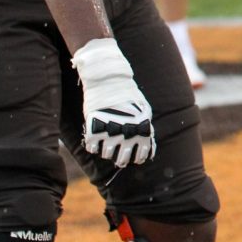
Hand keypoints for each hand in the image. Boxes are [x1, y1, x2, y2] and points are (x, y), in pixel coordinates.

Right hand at [72, 38, 155, 167]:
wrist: (109, 81)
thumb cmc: (128, 95)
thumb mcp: (145, 110)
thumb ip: (146, 129)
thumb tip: (149, 148)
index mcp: (142, 130)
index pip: (141, 156)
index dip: (137, 158)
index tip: (134, 156)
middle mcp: (127, 135)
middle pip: (123, 160)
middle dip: (121, 158)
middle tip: (118, 153)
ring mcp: (110, 134)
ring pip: (107, 155)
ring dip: (107, 150)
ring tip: (107, 141)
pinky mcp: (94, 130)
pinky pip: (92, 148)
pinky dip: (94, 144)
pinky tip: (97, 136)